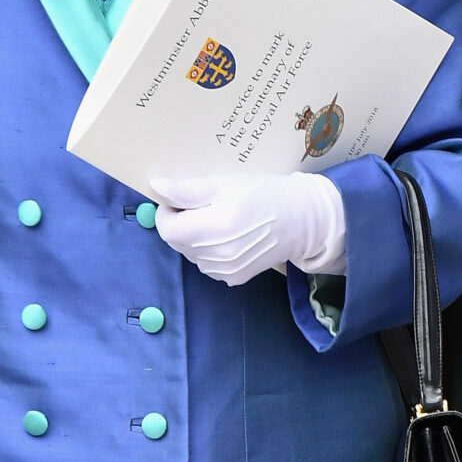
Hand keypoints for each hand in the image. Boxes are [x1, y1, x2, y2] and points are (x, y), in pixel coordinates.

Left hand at [150, 171, 346, 285]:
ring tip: (221, 219)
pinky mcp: (233, 278)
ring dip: (195, 236)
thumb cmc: (266, 194)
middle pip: (177, 241)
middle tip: (207, 205)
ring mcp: (226, 271)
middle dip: (182, 223)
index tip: (182, 199)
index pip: (166, 229)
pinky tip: (229, 236)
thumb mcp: (227, 183)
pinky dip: (208, 250)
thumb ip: (189, 190)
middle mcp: (219, 256)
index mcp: (216, 228)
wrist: (303, 220)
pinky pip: (205, 263)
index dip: (168, 212)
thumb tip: (158, 188)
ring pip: (190, 253)